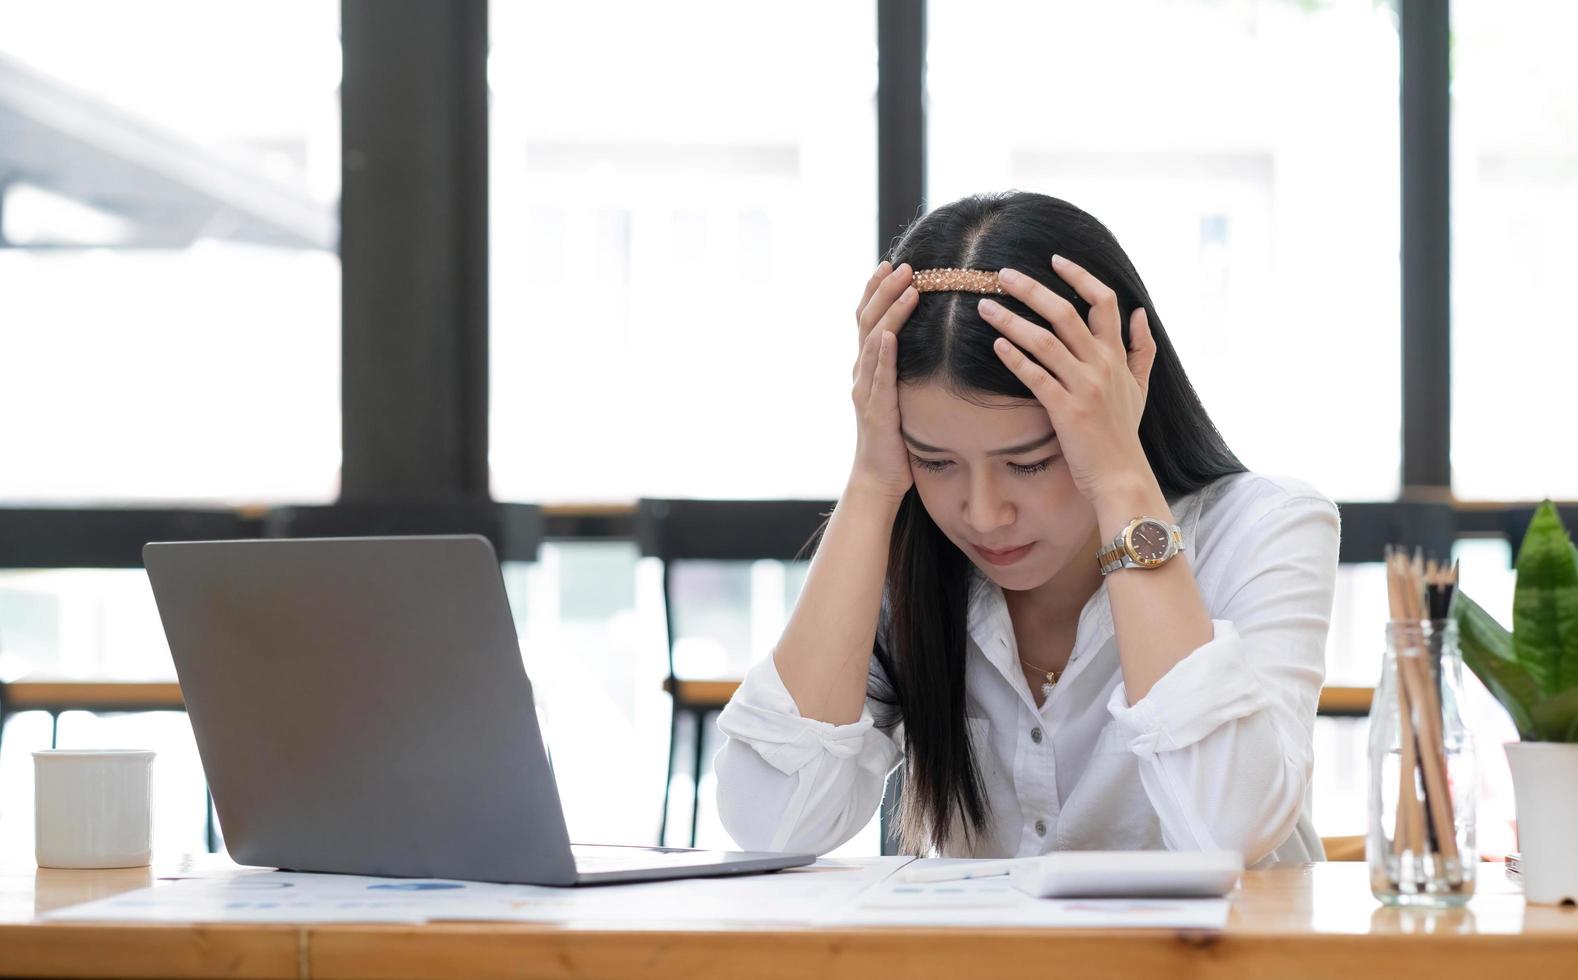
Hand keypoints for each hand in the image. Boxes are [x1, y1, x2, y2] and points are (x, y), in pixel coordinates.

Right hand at [849, 261, 916, 500]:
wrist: (878, 479)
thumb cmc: (896, 439)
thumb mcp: (901, 395)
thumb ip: (905, 369)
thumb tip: (925, 344)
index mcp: (866, 367)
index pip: (867, 319)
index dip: (876, 289)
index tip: (891, 263)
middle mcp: (860, 373)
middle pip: (866, 321)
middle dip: (884, 290)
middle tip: (904, 265)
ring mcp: (864, 391)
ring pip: (872, 342)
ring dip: (890, 312)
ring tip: (909, 287)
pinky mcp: (876, 411)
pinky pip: (878, 378)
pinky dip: (882, 355)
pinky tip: (890, 335)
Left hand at [977, 254, 1157, 505]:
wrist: (1122, 477)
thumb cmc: (1123, 434)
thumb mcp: (1141, 388)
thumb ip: (1142, 350)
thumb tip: (1140, 314)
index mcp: (1117, 356)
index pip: (1104, 301)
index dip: (1080, 276)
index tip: (1054, 259)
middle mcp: (1102, 365)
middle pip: (1066, 312)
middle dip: (1032, 289)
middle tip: (1002, 274)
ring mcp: (1085, 387)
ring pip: (1045, 341)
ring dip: (1012, 320)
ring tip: (984, 306)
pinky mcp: (1066, 411)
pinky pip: (1036, 377)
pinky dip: (1015, 358)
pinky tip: (994, 344)